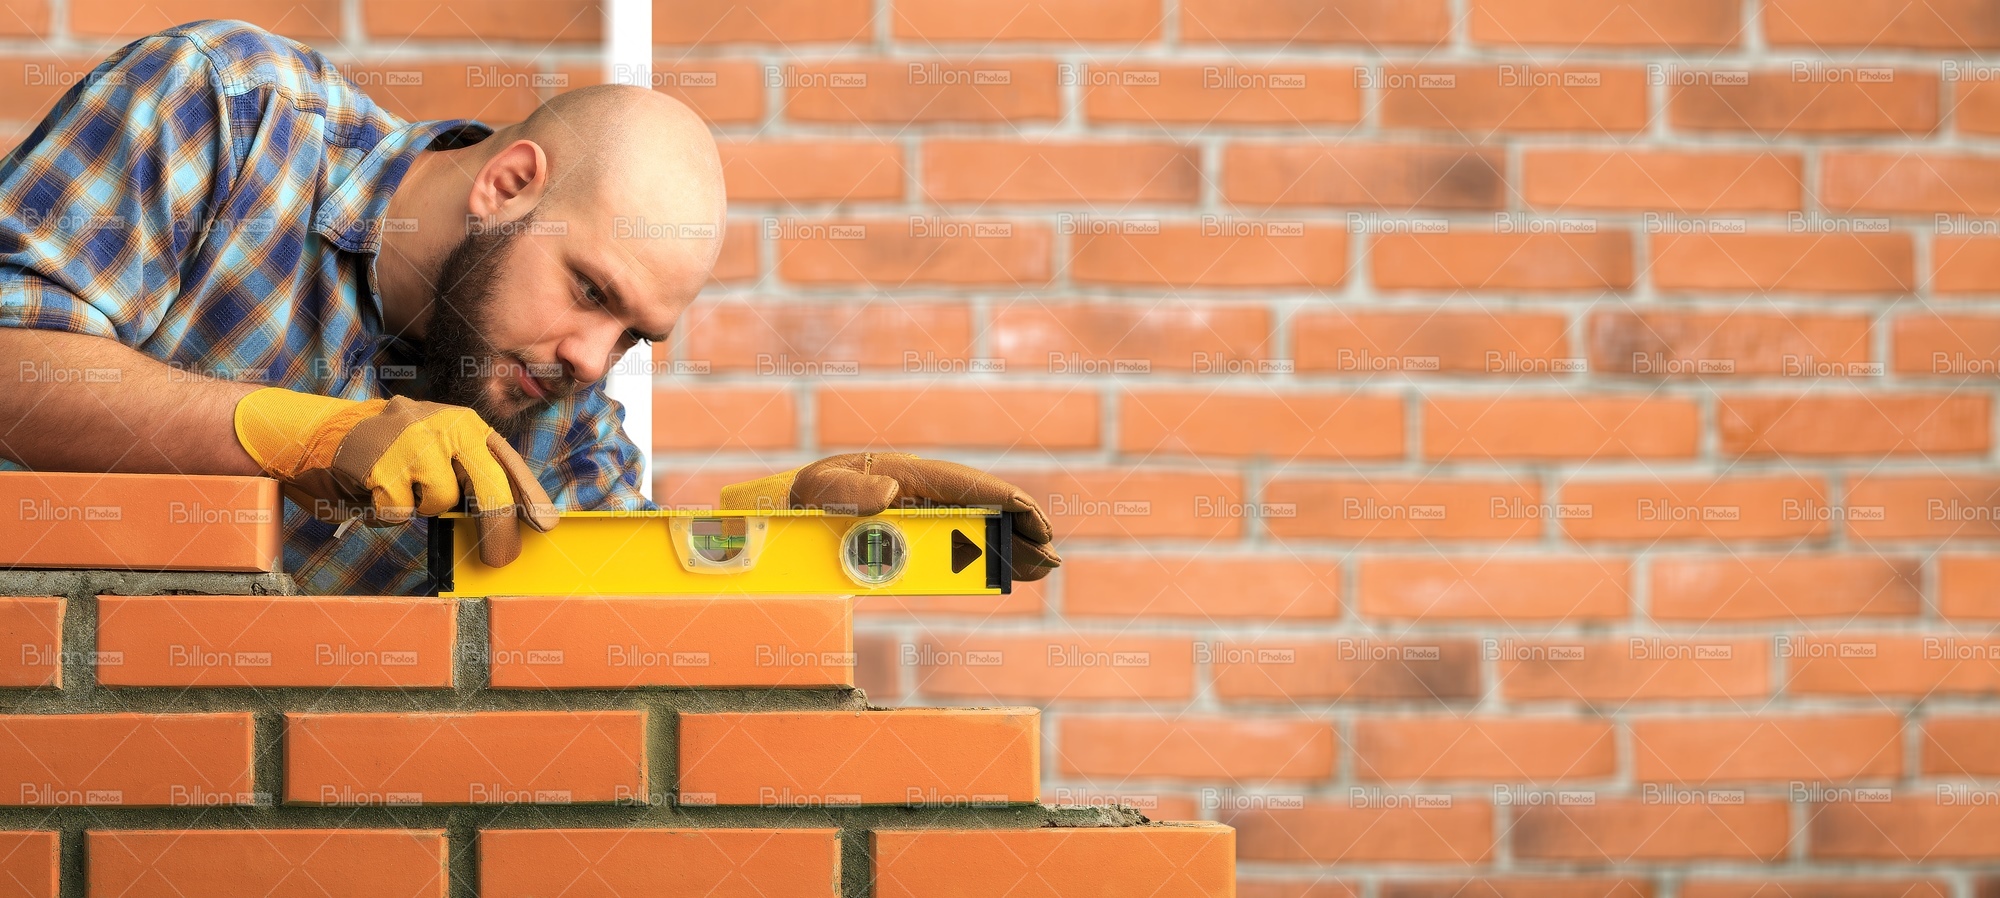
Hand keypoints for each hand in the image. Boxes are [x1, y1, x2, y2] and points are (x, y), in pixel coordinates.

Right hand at [232, 388, 557, 565]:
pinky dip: (386, 512)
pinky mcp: (382, 463)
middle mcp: (445, 425)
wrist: (317, 432)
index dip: (529, 496)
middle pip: (490, 487)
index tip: (546, 525)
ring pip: (441, 502)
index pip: (507, 462)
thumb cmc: (386, 452)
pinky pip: (400, 512)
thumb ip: (468, 475)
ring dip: (420, 508)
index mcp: (464, 423)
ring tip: (398, 489)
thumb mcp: (434, 450)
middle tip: (501, 560)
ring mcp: (413, 441)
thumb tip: (511, 521)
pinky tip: (371, 490)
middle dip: (499, 530)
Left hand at [721, 452, 1059, 580]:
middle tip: (1049, 559)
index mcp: (909, 474)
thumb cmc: (804, 496)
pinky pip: (959, 546)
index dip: (1007, 503)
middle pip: (983, 510)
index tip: (1035, 521)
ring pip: (977, 529)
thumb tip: (890, 493)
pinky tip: (1009, 572)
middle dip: (1020, 530)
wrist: (786, 510)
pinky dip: (987, 558)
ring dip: (1010, 548)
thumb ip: (849, 491)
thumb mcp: (819, 490)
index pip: (970, 486)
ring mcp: (923, 514)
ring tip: (1041, 569)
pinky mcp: (916, 536)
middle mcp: (924, 492)